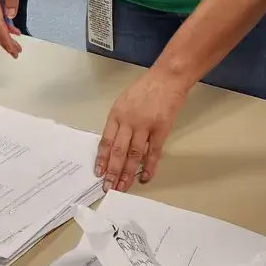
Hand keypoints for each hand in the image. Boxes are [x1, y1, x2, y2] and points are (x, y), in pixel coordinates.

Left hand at [96, 71, 186, 190]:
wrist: (167, 78)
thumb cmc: (145, 88)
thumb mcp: (124, 101)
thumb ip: (119, 121)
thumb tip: (114, 144)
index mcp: (116, 114)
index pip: (106, 141)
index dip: (102, 159)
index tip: (99, 173)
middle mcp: (128, 121)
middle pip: (118, 151)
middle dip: (113, 171)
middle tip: (109, 188)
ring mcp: (145, 126)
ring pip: (134, 154)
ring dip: (128, 173)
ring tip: (123, 187)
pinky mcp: (161, 129)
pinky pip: (153, 152)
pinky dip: (149, 167)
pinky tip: (145, 178)